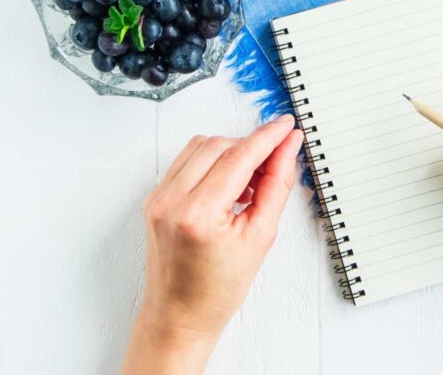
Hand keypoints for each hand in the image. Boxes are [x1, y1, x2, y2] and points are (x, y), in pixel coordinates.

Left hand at [122, 115, 303, 374]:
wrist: (180, 317)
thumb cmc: (218, 290)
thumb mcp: (260, 237)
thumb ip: (276, 185)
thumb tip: (288, 147)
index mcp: (198, 215)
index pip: (238, 157)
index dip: (267, 137)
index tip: (287, 125)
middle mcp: (171, 201)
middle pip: (219, 145)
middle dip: (251, 146)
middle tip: (276, 161)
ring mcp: (158, 198)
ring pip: (201, 146)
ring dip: (231, 151)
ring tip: (251, 180)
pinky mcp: (155, 198)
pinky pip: (187, 160)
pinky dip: (212, 161)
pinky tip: (230, 183)